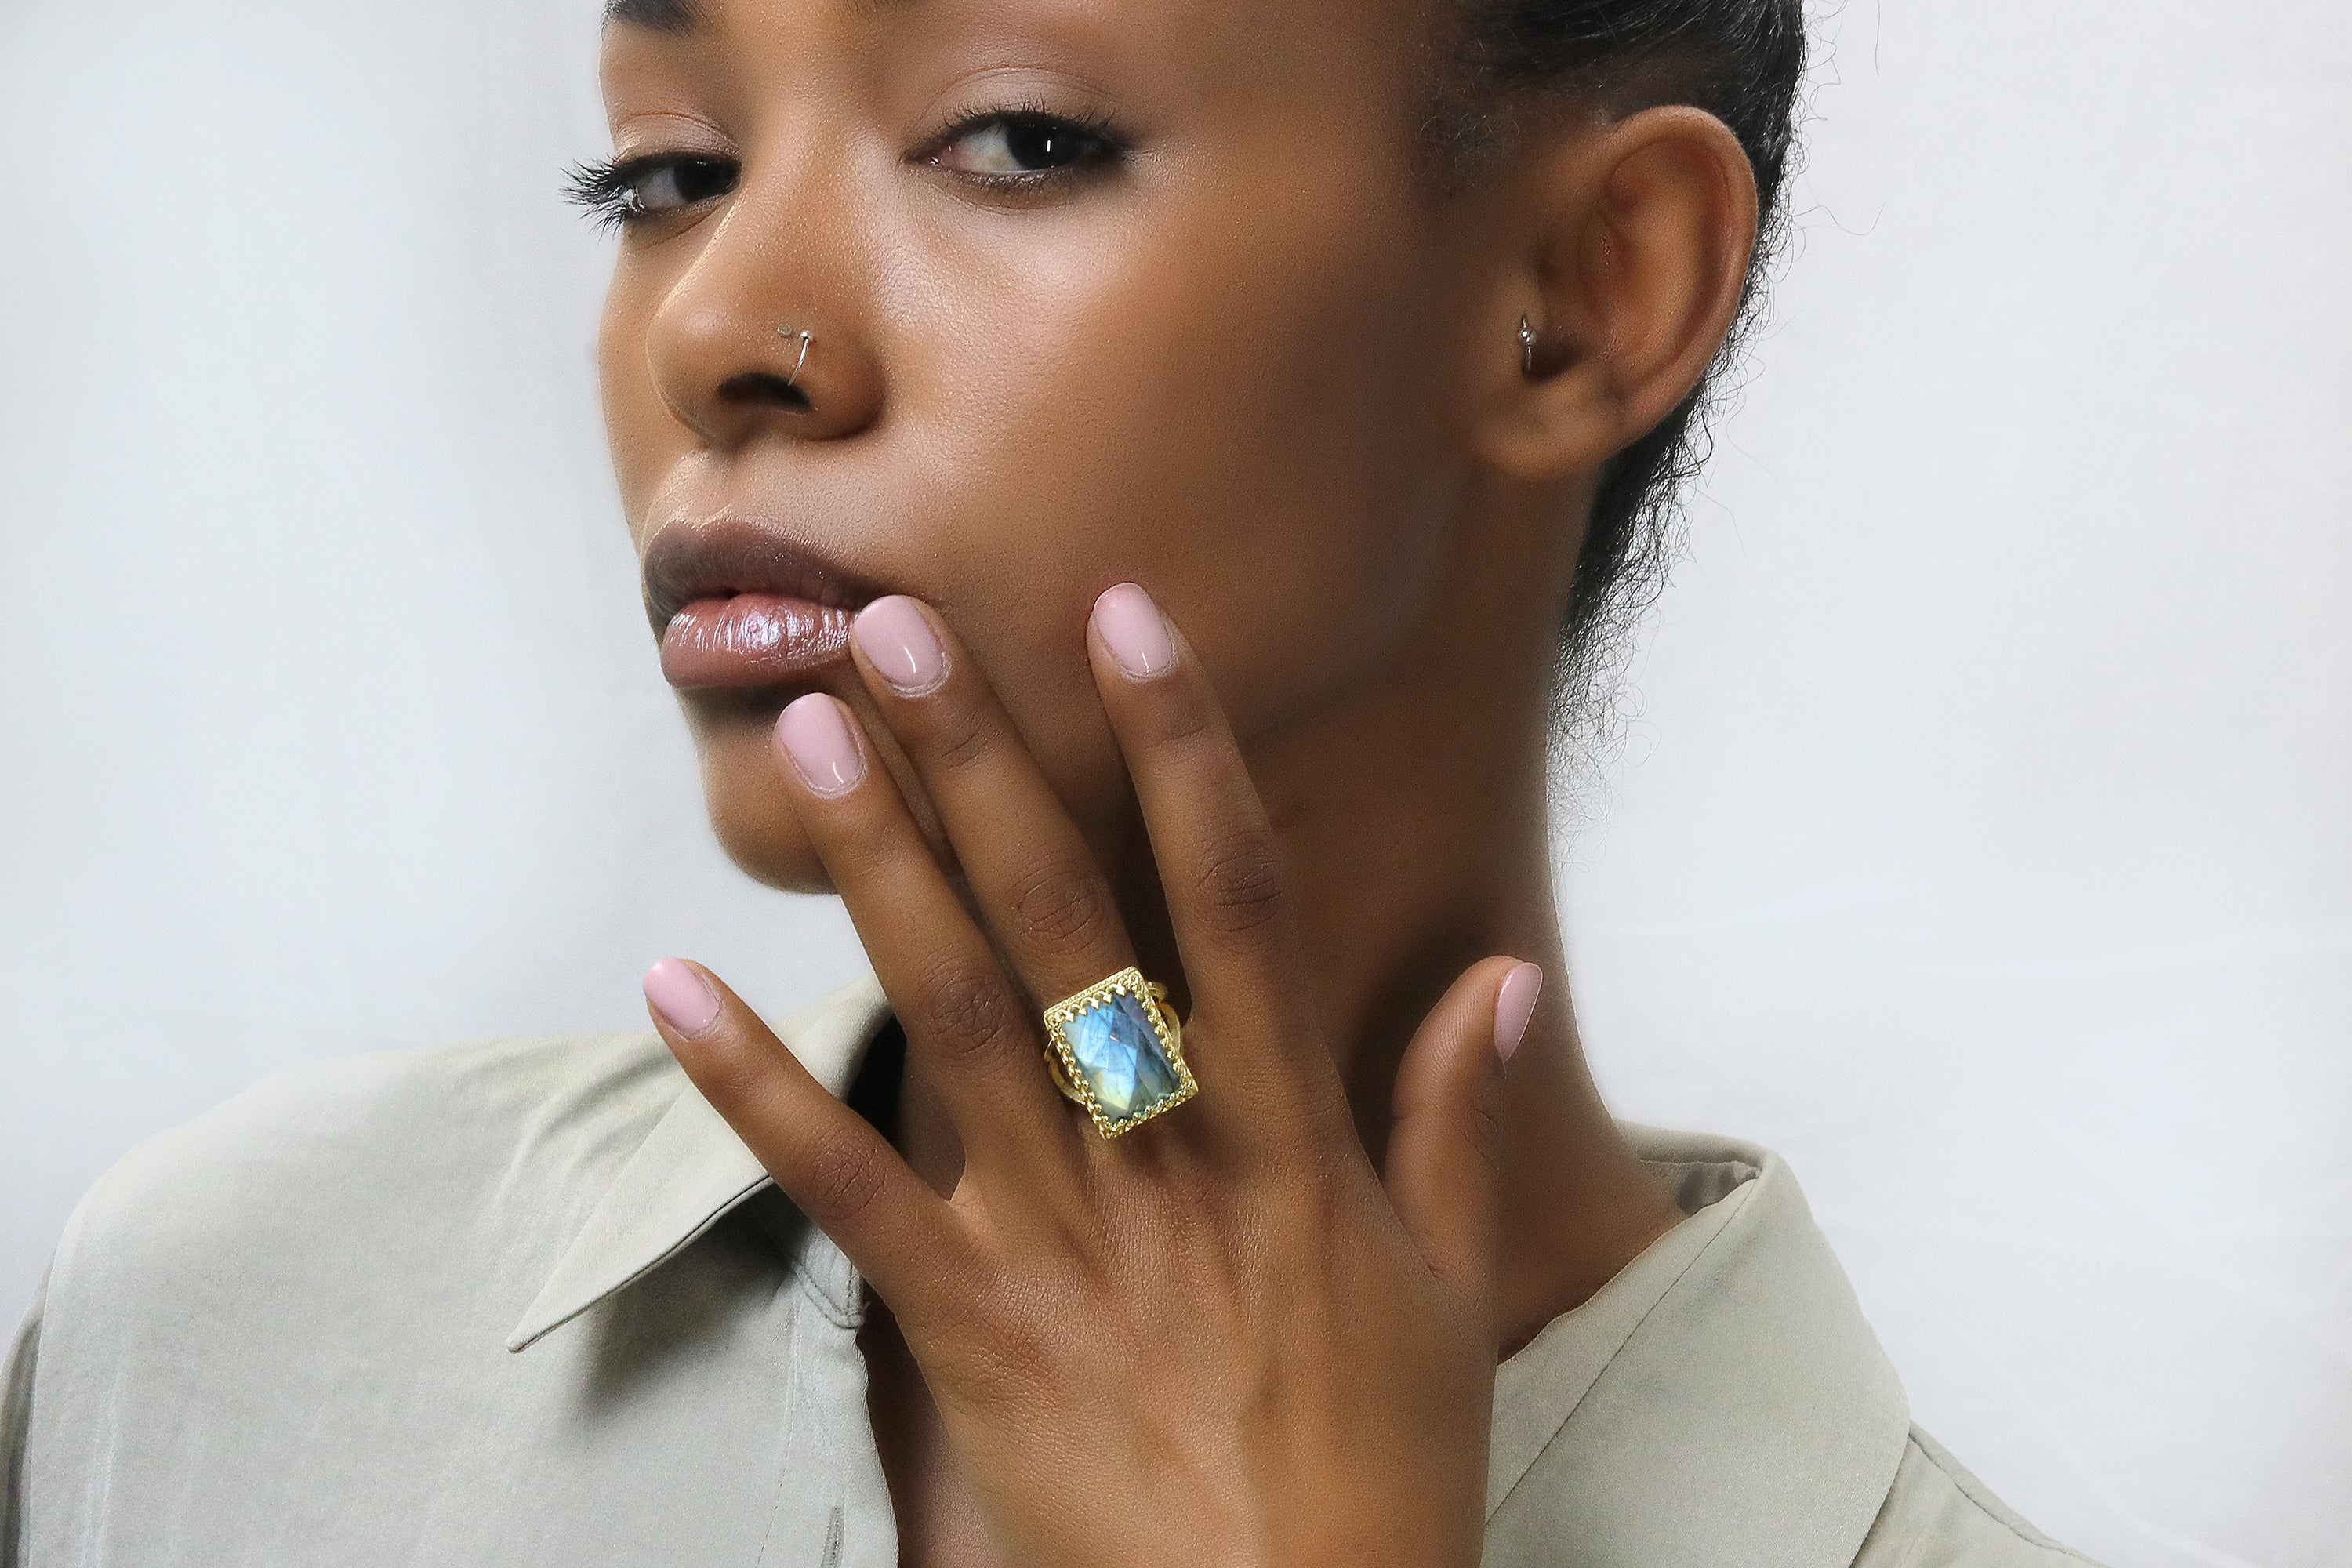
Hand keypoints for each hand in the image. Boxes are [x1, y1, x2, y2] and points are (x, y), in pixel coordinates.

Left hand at [640, 583, 1533, 1566]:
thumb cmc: (1377, 1474)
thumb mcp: (1446, 1292)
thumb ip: (1452, 1123)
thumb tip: (1500, 978)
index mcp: (1288, 1141)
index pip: (1235, 901)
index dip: (1181, 750)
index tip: (1126, 618)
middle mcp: (1164, 1160)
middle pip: (1063, 926)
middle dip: (985, 765)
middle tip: (902, 628)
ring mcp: (1055, 1239)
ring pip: (954, 1019)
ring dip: (881, 868)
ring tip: (817, 738)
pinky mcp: (968, 1324)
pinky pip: (849, 1191)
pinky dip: (758, 1090)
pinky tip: (678, 989)